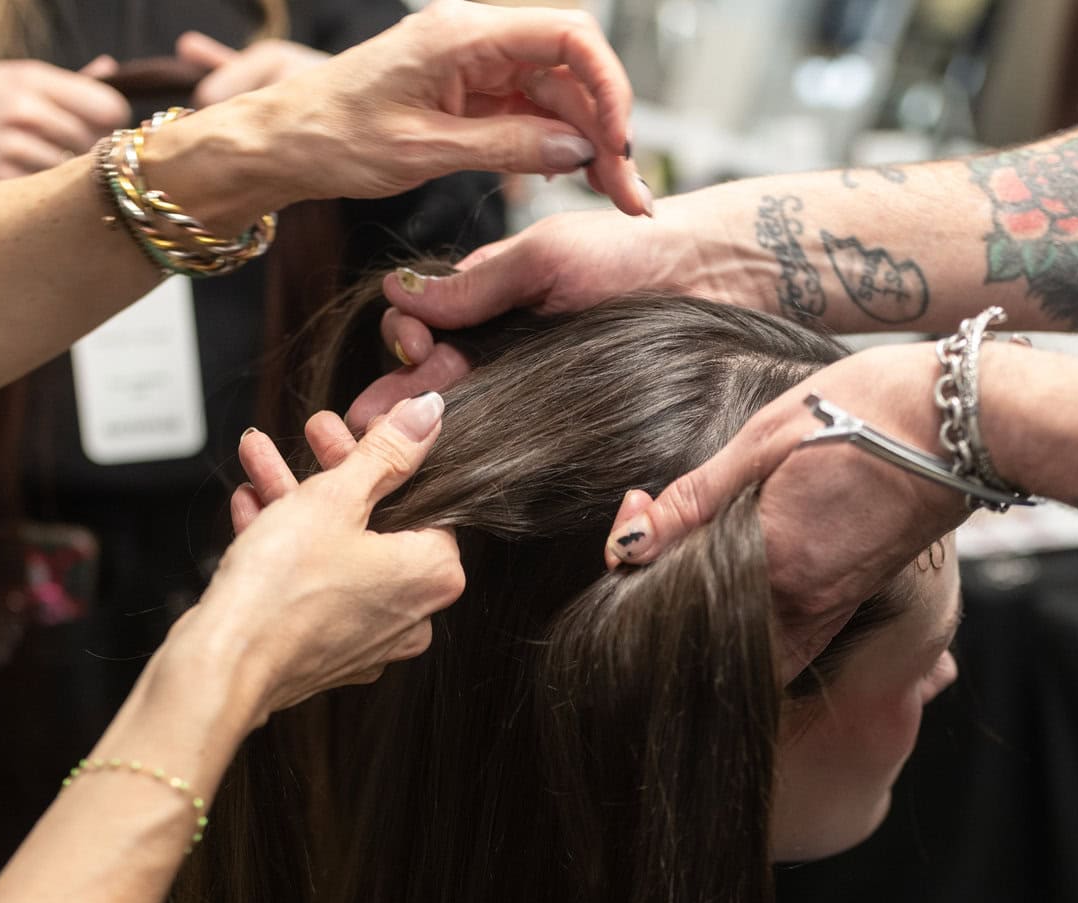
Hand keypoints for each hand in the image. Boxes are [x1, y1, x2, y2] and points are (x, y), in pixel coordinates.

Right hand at [0, 57, 130, 191]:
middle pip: (94, 143)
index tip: (102, 130)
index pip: (107, 107)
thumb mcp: (7, 78)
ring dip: (66, 175)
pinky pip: (44, 193)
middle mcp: (21, 110)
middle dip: (89, 151)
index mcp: (29, 79)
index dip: (112, 123)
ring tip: (41, 166)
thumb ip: (63, 81)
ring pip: (71, 172)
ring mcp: (9, 148)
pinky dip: (42, 193)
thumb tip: (110, 70)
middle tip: (69, 152)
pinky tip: (25, 182)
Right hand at [159, 393, 463, 733]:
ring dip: (299, 500)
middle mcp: (412, 614)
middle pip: (378, 523)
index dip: (385, 457)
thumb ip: (387, 452)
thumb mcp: (336, 497)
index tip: (355, 429)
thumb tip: (427, 415)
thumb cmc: (281, 590)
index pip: (426, 500)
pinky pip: (317, 584)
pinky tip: (253, 507)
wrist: (224, 663)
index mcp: (434, 576)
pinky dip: (288, 546)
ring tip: (260, 459)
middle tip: (310, 436)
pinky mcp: (328, 649)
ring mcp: (369, 637)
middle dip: (333, 472)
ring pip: (340, 550)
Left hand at [172, 0, 646, 226]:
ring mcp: (473, 63)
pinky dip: (555, 143)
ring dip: (586, 141)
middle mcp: (474, 38)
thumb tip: (578, 149)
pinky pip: (529, 109)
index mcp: (463, 33)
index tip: (619, 141)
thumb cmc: (332, 138)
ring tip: (612, 194)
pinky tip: (572, 177)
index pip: (568, 36)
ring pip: (556, 94)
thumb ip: (510, 146)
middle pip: (570, 69)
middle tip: (628, 187)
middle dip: (605, 125)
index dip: (608, 86)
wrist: (281, 144)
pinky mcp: (468, 90)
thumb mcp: (425, 151)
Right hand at [349, 199, 740, 425]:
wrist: (713, 283)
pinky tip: (452, 472)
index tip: (416, 349)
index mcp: (491, 299)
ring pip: (464, 415)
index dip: (409, 341)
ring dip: (424, 433)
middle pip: (432, 380)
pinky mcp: (560, 422)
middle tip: (364, 428)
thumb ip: (476, 283)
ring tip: (390, 456)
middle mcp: (503, 347)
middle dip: (396, 401)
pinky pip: (509, 439)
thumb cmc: (632, 254)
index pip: (424, 326)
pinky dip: (476, 454)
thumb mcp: (544, 257)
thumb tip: (399, 296)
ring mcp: (530, 386)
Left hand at [581, 343, 970, 678]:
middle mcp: (798, 604)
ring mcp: (827, 614)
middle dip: (664, 617)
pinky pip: (787, 655)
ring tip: (682, 582)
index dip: (637, 575)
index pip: (675, 601)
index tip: (633, 534)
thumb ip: (694, 498)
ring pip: (745, 659)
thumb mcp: (764, 438)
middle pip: (705, 644)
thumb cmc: (866, 412)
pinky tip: (731, 605)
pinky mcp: (847, 609)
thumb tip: (628, 541)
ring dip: (705, 635)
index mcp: (769, 558)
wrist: (962, 424)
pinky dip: (750, 646)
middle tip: (647, 568)